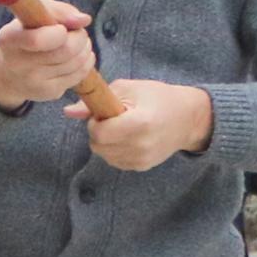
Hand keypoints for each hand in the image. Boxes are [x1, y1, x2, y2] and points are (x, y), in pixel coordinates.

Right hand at [0, 0, 97, 111]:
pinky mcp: (49, 93)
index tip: (61, 28)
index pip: (38, 40)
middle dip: (80, 36)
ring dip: (85, 47)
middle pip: (66, 50)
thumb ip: (59, 11)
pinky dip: (86, 61)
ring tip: (78, 42)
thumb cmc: (25, 33)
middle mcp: (19, 64)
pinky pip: (80, 75)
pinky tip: (78, 55)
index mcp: (9, 39)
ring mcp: (35, 82)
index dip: (59, 32)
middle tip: (77, 32)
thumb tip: (84, 20)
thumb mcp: (34, 14)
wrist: (8, 73)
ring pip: (77, 62)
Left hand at [67, 77, 215, 169]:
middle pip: (98, 146)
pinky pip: (114, 161)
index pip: (99, 134)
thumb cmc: (158, 98)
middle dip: (98, 132)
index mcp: (139, 124)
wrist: (188, 119)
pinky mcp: (142, 167)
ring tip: (123, 127)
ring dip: (105, 142)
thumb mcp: (129, 89)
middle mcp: (141, 146)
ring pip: (104, 155)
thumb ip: (97, 101)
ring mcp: (142, 160)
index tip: (105, 113)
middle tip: (113, 119)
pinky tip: (128, 138)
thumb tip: (68, 112)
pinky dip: (114, 150)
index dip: (95, 122)